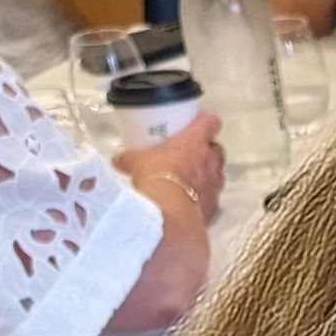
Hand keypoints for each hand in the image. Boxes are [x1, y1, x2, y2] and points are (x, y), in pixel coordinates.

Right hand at [113, 107, 224, 221]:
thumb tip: (118, 160)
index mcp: (194, 140)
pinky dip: (205, 197)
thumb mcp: (137, 162)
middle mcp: (210, 160)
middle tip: (191, 154)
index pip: (211, 122)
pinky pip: (213, 197)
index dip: (206, 122)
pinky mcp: (214, 205)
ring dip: (207, 175)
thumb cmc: (156, 178)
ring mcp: (215, 183)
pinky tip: (191, 201)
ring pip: (217, 173)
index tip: (199, 125)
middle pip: (217, 149)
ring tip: (190, 179)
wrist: (167, 213)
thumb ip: (129, 158)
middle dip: (207, 151)